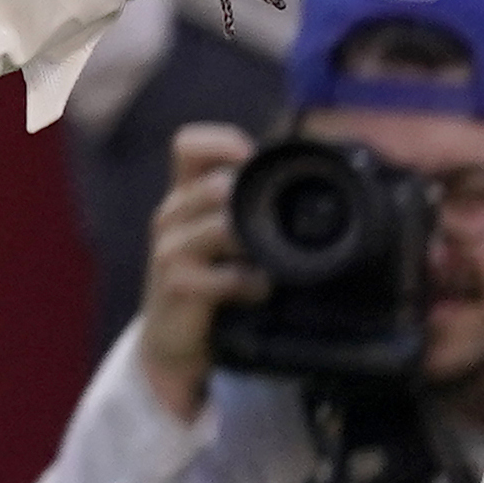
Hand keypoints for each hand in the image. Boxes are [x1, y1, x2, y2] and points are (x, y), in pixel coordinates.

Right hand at [135, 123, 261, 421]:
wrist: (170, 340)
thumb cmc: (205, 283)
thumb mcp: (218, 240)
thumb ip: (246, 212)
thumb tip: (313, 193)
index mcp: (183, 196)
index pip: (188, 145)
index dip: (222, 142)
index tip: (251, 159)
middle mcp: (171, 216)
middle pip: (214, 186)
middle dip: (252, 204)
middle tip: (276, 225)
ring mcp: (170, 250)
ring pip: (222, 226)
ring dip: (256, 243)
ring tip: (272, 262)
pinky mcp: (178, 284)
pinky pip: (227, 276)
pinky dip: (253, 284)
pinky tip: (259, 292)